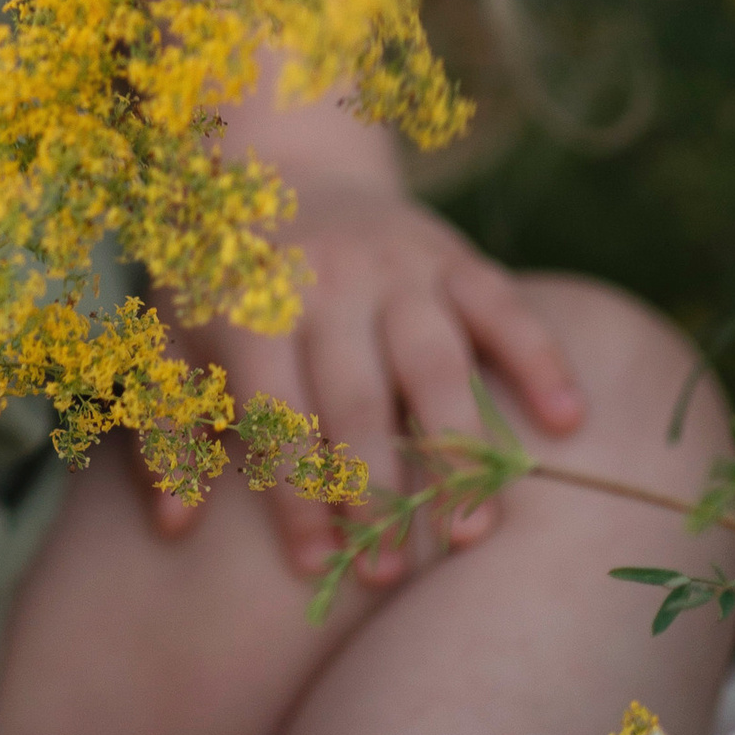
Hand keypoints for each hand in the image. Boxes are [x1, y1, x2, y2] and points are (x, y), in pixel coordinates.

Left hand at [154, 183, 584, 582]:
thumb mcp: (168, 337)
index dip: (295, 492)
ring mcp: (396, 265)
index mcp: (252, 304)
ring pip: (435, 362)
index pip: (278, 412)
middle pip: (358, 398)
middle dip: (375, 492)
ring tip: (472, 530)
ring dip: (456, 447)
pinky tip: (567, 422)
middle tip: (389, 570)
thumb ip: (169, 429)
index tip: (315, 568)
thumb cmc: (220, 278)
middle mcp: (327, 282)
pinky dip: (539, 359)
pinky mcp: (451, 254)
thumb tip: (174, 526)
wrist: (281, 164)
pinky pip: (502, 307)